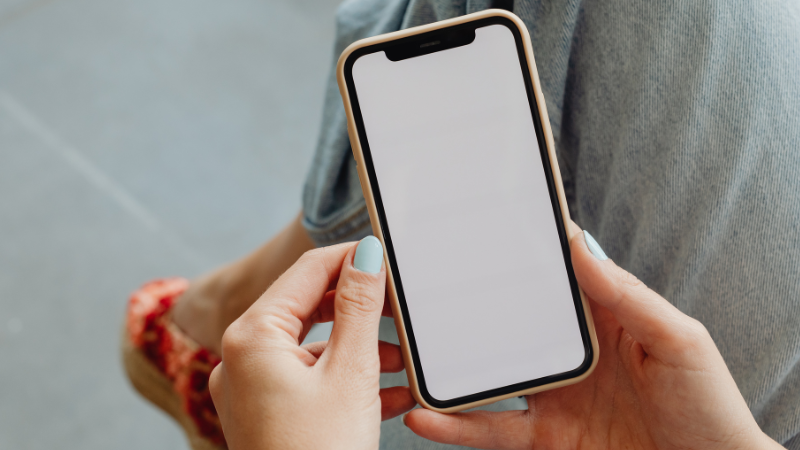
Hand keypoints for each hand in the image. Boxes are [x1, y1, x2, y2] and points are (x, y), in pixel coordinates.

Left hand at [209, 238, 415, 449]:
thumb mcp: (350, 371)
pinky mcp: (265, 412)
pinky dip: (344, 377)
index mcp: (252, 337)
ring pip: (312, 346)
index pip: (307, 272)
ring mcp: (251, 387)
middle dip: (358, 309)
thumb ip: (359, 307)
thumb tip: (366, 255)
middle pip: (308, 308)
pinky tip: (385, 389)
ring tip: (399, 360)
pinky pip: (307, 379)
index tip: (386, 253)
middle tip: (399, 308)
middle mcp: (241, 357)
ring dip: (358, 347)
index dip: (350, 257)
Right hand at [404, 224, 782, 449]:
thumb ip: (628, 295)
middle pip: (506, 320)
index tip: (478, 224)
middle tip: (418, 287)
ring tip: (404, 351)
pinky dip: (455, 425)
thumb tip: (581, 246)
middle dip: (463, 304)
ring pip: (486, 373)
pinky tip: (427, 415)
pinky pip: (490, 429)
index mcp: (603, 317)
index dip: (519, 250)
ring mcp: (553, 394)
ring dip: (445, 365)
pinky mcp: (544, 436)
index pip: (553, 274)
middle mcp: (569, 352)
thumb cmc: (710, 406)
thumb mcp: (678, 341)